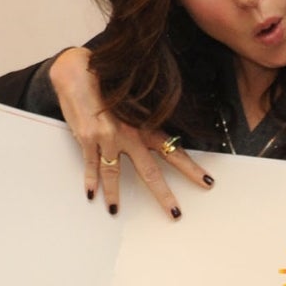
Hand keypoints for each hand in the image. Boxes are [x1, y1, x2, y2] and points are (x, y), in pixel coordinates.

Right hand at [50, 45, 207, 217]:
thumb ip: (143, 120)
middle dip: (164, 196)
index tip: (207, 181)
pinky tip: (91, 195)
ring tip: (115, 211)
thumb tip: (153, 136)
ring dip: (114, 195)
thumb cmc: (108, 84)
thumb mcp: (133, 101)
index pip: (174, 150)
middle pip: (151, 172)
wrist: (79, 70)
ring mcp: (108, 138)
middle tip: (175, 214)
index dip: (192, 168)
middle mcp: (131, 134)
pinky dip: (91, 181)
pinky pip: (91, 165)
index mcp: (145, 125)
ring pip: (114, 174)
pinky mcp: (88, 139)